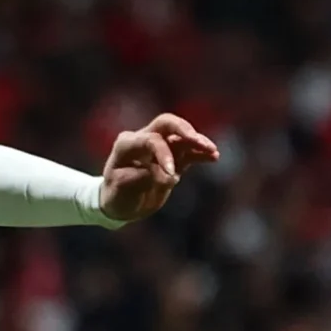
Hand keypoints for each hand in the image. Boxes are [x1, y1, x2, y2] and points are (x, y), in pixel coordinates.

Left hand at [99, 112, 218, 222]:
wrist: (120, 206)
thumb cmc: (116, 196)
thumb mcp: (122, 191)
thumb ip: (144, 179)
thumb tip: (169, 175)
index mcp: (126, 144)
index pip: (151, 140)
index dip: (164, 154)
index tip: (171, 175)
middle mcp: (143, 139)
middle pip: (167, 123)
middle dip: (184, 130)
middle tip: (197, 141)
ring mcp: (160, 146)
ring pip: (182, 137)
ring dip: (198, 142)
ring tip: (212, 150)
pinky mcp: (173, 157)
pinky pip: (190, 151)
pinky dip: (201, 153)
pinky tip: (213, 157)